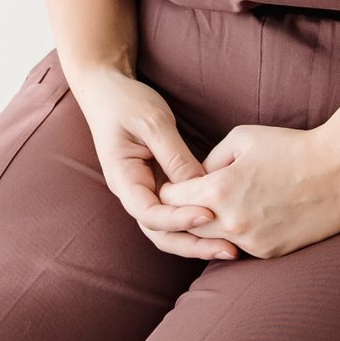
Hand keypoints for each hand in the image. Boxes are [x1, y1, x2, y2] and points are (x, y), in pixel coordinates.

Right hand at [65, 63, 243, 260]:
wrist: (108, 91)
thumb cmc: (126, 102)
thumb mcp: (153, 123)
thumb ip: (175, 157)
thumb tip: (200, 189)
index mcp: (124, 179)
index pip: (148, 213)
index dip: (178, 219)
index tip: (208, 215)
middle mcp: (134, 193)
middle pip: (160, 233)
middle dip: (193, 244)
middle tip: (229, 249)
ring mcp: (147, 192)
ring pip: (170, 230)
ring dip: (198, 241)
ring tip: (232, 248)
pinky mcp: (161, 187)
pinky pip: (178, 213)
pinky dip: (198, 224)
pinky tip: (224, 228)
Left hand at [156, 120, 339, 260]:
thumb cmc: (291, 147)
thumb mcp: (241, 138)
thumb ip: (209, 160)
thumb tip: (195, 178)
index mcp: (218, 190)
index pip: (168, 199)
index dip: (168, 189)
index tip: (174, 183)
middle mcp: (230, 222)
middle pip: (184, 226)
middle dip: (182, 212)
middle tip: (188, 199)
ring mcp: (250, 242)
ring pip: (211, 240)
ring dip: (210, 225)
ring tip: (222, 205)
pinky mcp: (270, 253)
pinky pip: (241, 246)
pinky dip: (239, 233)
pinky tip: (252, 215)